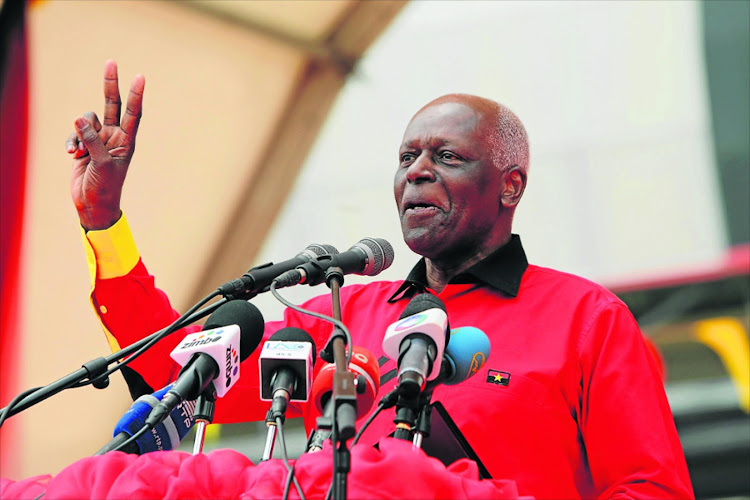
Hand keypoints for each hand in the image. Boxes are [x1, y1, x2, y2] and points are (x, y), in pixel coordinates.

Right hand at [66, 60, 143, 229]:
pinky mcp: (84, 145)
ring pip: (86, 120)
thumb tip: (79, 119)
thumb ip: (92, 140)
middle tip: (111, 62)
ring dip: (79, 133)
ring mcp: (99, 140)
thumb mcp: (102, 164)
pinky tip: (72, 155)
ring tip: (80, 153)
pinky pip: (75, 133)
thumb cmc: (106, 188)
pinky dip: (71, 141)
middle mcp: (114, 137)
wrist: (93, 205)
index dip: (135, 95)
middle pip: (112, 105)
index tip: (140, 77)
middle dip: (110, 85)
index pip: (133, 113)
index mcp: (127, 141)